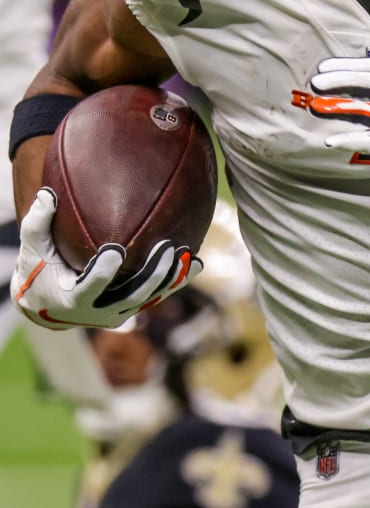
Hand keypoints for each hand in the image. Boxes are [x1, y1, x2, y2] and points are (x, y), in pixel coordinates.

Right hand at [11, 189, 198, 330]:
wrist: (48, 304)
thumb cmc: (38, 269)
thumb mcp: (33, 248)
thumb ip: (37, 223)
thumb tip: (47, 194)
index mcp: (72, 300)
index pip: (90, 287)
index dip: (103, 272)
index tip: (115, 251)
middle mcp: (99, 312)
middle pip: (131, 297)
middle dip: (151, 275)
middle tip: (167, 249)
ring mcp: (119, 313)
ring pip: (150, 298)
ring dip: (171, 279)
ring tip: (188, 256)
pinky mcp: (133, 309)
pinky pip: (158, 296)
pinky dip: (177, 281)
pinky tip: (197, 262)